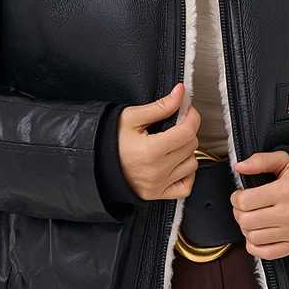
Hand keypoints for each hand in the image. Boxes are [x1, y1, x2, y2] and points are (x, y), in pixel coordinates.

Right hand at [117, 82, 200, 201]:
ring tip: (171, 145)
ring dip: (186, 152)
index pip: (187, 132)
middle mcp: (156, 171)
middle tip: (175, 126)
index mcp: (150, 150)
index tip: (187, 111)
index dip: (192, 117)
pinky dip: (186, 174)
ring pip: (191, 164)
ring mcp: (158, 185)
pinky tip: (176, 163)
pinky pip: (186, 186)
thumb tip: (180, 94)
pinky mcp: (157, 194)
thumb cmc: (110, 140)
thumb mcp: (132, 117)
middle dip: (187, 131)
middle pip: (191, 146)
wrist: (97, 162)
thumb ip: (160, 106)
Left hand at [230, 151, 288, 258]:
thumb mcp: (285, 161)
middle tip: (244, 206)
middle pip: (246, 220)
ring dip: (247, 228)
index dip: (236, 197)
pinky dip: (255, 246)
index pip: (244, 201)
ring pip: (252, 237)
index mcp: (286, 191)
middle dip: (239, 212)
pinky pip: (265, 253)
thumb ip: (261, 161)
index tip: (240, 195)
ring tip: (253, 218)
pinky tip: (258, 233)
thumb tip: (239, 167)